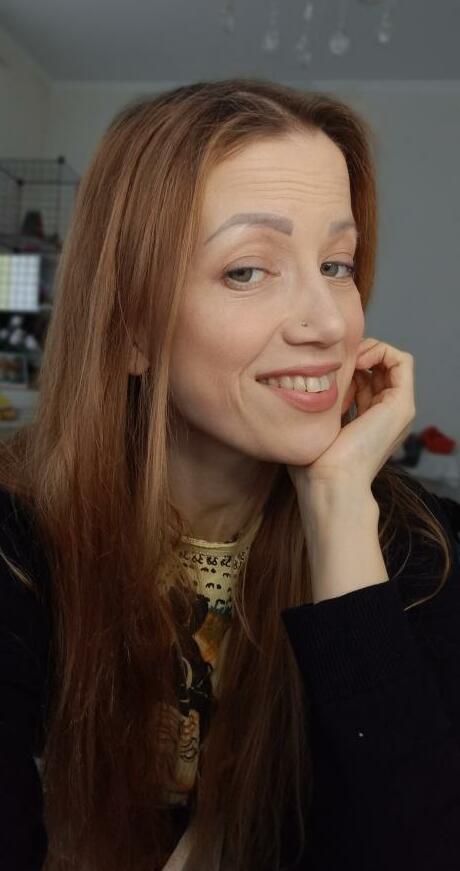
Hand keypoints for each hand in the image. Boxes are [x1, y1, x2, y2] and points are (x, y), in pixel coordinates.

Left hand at [287, 337, 415, 491]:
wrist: (329, 482)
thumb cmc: (313, 462)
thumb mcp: (314, 423)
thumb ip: (317, 403)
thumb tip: (302, 380)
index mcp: (367, 418)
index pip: (364, 375)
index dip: (346, 362)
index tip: (323, 365)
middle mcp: (386, 412)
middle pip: (377, 365)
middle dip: (355, 353)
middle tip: (333, 357)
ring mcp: (397, 408)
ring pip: (390, 360)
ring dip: (366, 349)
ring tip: (344, 358)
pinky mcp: (402, 404)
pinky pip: (402, 361)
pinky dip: (380, 351)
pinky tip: (356, 360)